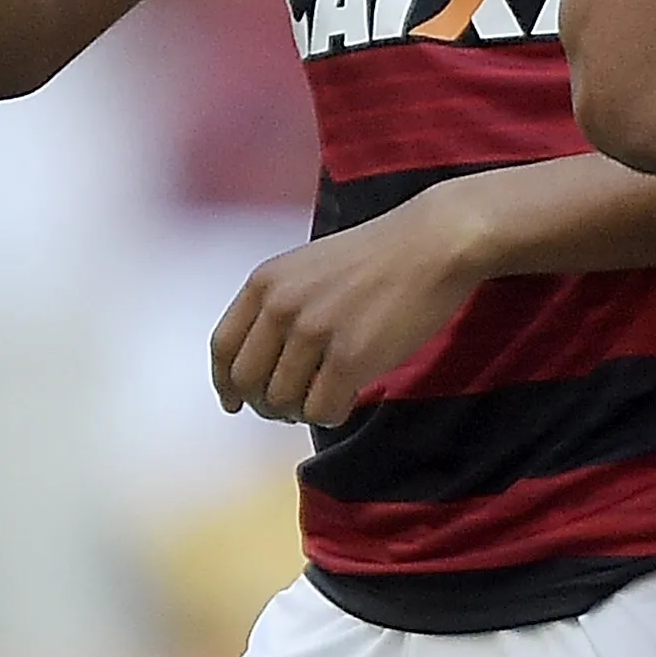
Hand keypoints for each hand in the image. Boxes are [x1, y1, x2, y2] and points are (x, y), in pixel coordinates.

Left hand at [209, 194, 484, 426]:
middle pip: (247, 382)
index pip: (223, 347)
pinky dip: (332, 414)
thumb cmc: (377, 256)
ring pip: (282, 401)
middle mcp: (281, 306)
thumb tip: (259, 365)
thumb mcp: (307, 268)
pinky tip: (349, 398)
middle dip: (264, 403)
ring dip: (300, 410)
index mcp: (265, 281)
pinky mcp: (350, 358)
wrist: (432, 243)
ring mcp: (314, 332)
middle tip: (289, 408)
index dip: (224, 383)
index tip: (233, 403)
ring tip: (326, 396)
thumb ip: (278, 305)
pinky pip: (321, 411)